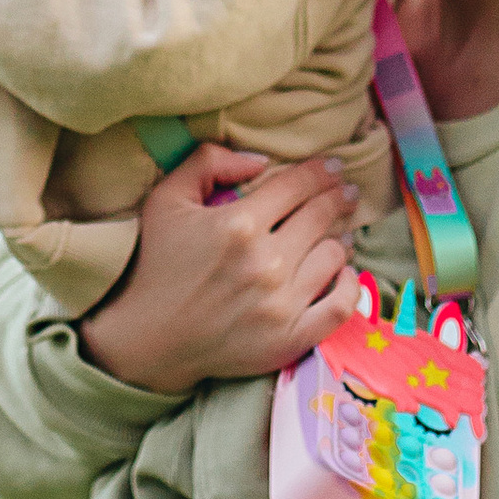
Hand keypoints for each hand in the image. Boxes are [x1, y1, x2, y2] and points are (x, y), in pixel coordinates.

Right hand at [80, 146, 360, 395]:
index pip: (296, 186)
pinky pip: (341, 307)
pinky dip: (350, 286)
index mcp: (238, 224)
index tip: (333, 166)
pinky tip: (345, 273)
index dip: (320, 171)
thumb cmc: (156, 264)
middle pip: (321, 216)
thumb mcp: (167, 199)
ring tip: (341, 234)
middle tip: (347, 192)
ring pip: (334, 256)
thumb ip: (208, 162)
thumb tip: (260, 160)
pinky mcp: (289, 338)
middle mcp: (265, 262)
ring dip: (341, 239)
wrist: (148, 339)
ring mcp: (280, 303)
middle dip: (339, 197)